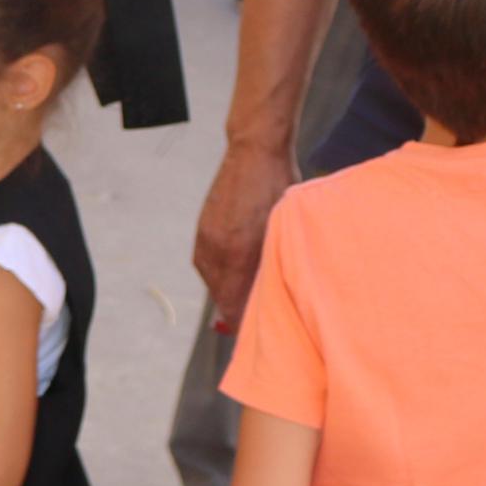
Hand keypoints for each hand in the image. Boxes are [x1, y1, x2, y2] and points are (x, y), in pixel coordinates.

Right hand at [192, 143, 293, 324]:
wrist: (253, 154)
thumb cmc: (280, 190)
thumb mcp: (283, 231)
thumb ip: (272, 265)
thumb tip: (267, 297)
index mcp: (238, 254)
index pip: (234, 306)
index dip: (245, 324)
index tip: (258, 332)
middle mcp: (216, 250)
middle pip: (221, 298)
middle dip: (237, 311)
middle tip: (256, 320)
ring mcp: (206, 240)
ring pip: (213, 283)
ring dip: (228, 292)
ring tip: (247, 297)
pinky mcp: (202, 231)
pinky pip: (206, 266)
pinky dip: (220, 275)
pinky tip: (235, 274)